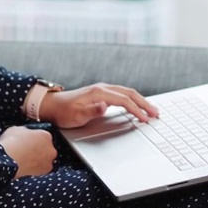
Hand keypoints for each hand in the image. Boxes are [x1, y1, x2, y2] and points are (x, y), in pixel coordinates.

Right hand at [0, 126, 55, 178]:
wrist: (7, 161)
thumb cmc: (11, 143)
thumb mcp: (17, 130)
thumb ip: (25, 131)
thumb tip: (25, 134)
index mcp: (45, 135)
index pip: (43, 136)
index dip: (35, 138)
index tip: (29, 141)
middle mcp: (51, 148)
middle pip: (47, 148)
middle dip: (40, 149)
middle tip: (28, 151)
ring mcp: (49, 161)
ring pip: (45, 158)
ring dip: (39, 159)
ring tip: (27, 160)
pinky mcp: (45, 171)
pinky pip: (42, 168)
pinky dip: (36, 167)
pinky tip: (27, 166)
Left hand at [38, 82, 158, 128]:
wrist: (51, 105)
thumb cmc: (63, 112)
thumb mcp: (76, 115)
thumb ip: (92, 110)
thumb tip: (106, 106)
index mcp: (99, 93)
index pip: (124, 100)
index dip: (136, 109)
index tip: (145, 119)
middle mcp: (102, 88)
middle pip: (129, 93)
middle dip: (144, 103)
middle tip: (156, 114)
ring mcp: (102, 89)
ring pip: (127, 92)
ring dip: (140, 100)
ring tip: (151, 110)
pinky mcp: (101, 93)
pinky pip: (122, 94)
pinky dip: (132, 99)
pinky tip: (136, 106)